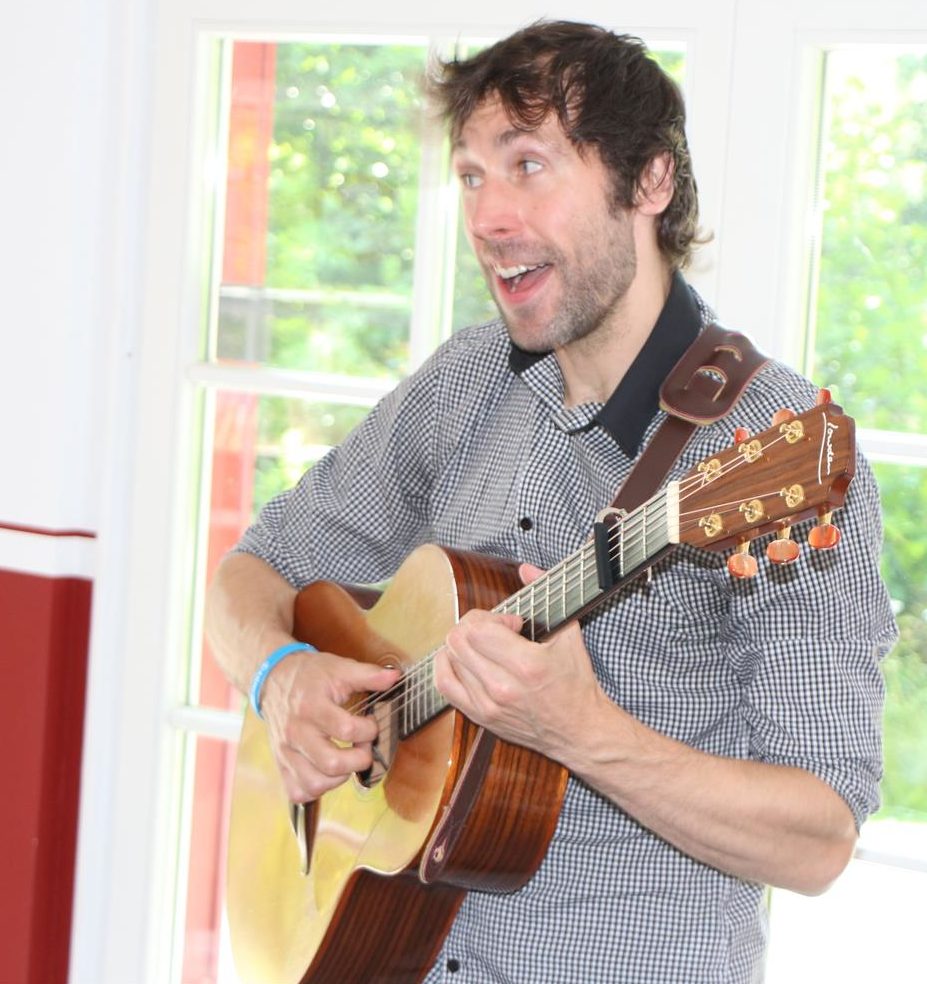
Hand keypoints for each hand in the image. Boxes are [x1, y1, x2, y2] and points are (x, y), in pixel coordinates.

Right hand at [259, 647, 399, 802]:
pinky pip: (298, 791)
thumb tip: (395, 677)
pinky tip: (327, 772)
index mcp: (311, 706)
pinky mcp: (281, 764)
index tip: (371, 725)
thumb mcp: (339, 667)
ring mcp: (286, 751)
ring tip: (346, 760)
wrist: (274, 678)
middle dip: (358, 760)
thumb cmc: (310, 675)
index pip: (346, 730)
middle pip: (331, 763)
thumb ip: (368, 674)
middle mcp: (296, 732)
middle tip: (363, 748)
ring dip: (339, 778)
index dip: (368, 731)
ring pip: (314, 783)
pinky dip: (317, 789)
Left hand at [433, 564, 607, 761]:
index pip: (479, 628)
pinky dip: (447, 664)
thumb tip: (526, 568)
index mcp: (526, 665)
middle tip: (496, 632)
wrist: (579, 731)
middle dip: (474, 625)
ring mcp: (488, 704)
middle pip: (458, 640)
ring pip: (449, 658)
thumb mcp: (569, 634)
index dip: (491, 617)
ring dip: (463, 644)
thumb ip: (547, 593)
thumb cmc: (577, 684)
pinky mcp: (480, 716)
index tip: (511, 624)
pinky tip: (463, 658)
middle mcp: (502, 687)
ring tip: (485, 646)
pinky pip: (444, 683)